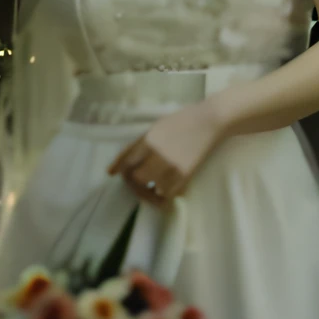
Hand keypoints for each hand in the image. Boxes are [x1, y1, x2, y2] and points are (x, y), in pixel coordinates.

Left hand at [106, 101, 225, 206]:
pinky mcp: (186, 176)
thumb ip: (131, 150)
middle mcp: (159, 156)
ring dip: (147, 192)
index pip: (127, 164)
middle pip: (137, 179)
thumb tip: (110, 172)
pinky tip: (161, 189)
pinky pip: (168, 196)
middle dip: (134, 183)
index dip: (122, 172)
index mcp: (148, 142)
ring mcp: (174, 168)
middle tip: (137, 181)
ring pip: (152, 191)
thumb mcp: (152, 130)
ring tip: (149, 187)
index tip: (123, 174)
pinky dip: (162, 196)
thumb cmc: (178, 123)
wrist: (208, 122)